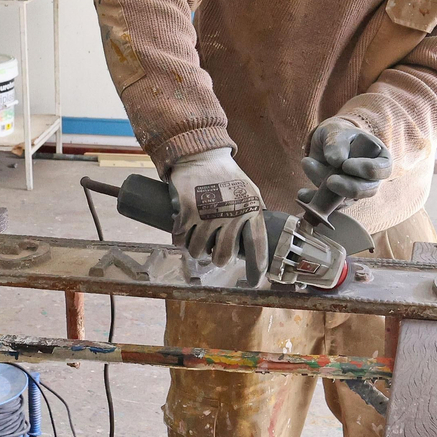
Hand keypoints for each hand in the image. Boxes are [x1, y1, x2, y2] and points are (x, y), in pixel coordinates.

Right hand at [167, 148, 264, 266]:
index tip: (255, 282)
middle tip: (212, 252)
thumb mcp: (249, 190)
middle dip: (216, 258)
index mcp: (251, 210)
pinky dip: (179, 239)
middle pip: (223, 256)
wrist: (200, 154)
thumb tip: (257, 239)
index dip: (257, 268)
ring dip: (195, 249)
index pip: (257, 246)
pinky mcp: (188, 211)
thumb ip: (254, 213)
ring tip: (196, 238)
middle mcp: (232, 214)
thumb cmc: (226, 174)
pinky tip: (182, 232)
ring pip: (198, 251)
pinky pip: (181, 240)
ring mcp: (209, 214)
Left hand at [297, 119, 392, 207]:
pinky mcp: (340, 199)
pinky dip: (316, 200)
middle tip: (330, 181)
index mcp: (380, 159)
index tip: (346, 165)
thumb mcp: (337, 131)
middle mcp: (372, 179)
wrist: (326, 143)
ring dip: (328, 194)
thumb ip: (338, 142)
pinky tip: (302, 194)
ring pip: (348, 199)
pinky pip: (331, 205)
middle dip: (348, 187)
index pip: (383, 169)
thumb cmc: (338, 134)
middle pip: (368, 190)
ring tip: (308, 178)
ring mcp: (357, 191)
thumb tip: (336, 160)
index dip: (368, 170)